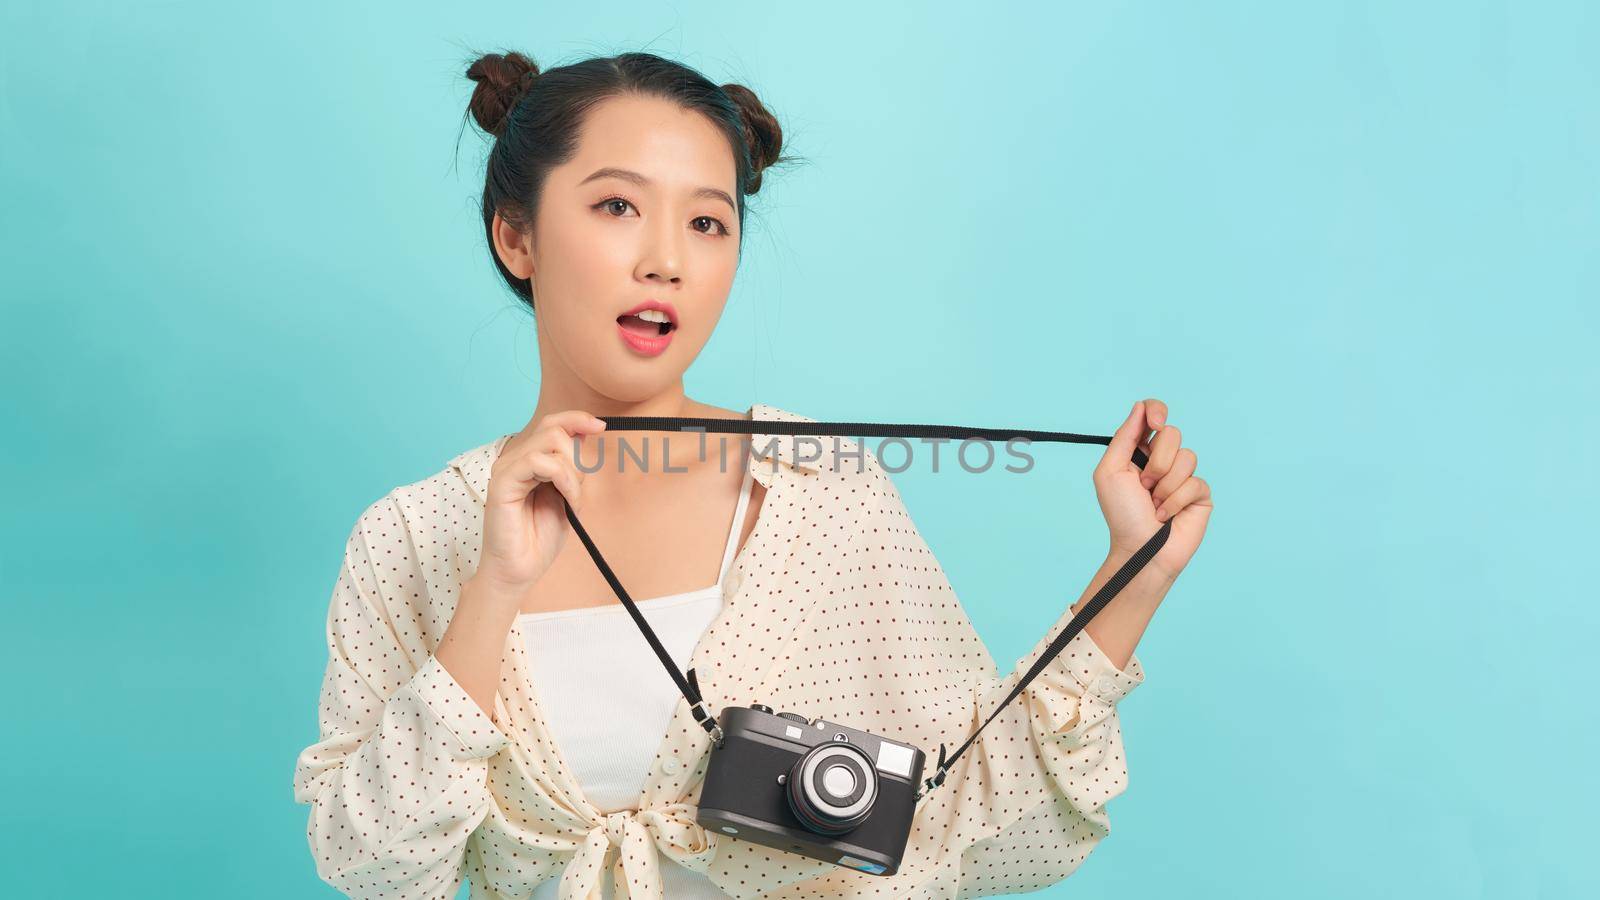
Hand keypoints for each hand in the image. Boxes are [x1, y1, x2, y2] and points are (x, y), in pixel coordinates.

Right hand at [474, 409, 607, 596]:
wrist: (520, 570)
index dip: (577, 419)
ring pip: (550, 441)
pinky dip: (561, 478)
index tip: (600, 427)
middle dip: (579, 459)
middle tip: (577, 492)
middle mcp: (514, 459)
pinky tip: (565, 499)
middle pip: (555, 429)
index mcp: (528, 460)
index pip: (552, 423)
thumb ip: (573, 467)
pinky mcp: (501, 482)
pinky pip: (537, 461)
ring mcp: (506, 468)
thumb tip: (586, 434)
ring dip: (573, 473)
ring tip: (571, 500)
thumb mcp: (568, 495)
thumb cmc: (540, 537)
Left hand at [1093, 398, 1212, 580]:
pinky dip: (1175, 501)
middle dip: (1156, 462)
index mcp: (1140, 450)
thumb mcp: (1110, 472)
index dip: (1157, 411)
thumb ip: (1125, 437)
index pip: (1154, 414)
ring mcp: (1184, 475)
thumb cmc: (1122, 514)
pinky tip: (1167, 515)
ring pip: (1187, 457)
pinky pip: (1195, 482)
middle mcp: (1164, 459)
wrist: (1140, 549)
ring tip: (1155, 504)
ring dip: (1165, 486)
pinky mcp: (1200, 493)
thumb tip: (1140, 406)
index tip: (1154, 423)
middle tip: (1144, 486)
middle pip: (1172, 433)